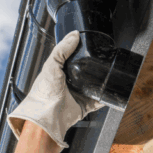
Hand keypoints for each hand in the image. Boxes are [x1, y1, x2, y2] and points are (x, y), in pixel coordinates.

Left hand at [7, 31, 103, 147]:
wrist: (47, 116)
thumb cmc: (43, 93)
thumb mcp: (51, 64)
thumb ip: (62, 49)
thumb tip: (74, 35)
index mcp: (59, 72)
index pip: (72, 58)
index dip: (80, 51)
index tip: (90, 44)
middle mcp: (68, 83)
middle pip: (85, 72)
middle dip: (94, 67)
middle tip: (102, 59)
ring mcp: (77, 95)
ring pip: (93, 85)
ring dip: (101, 81)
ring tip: (109, 73)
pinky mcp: (84, 106)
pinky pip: (98, 101)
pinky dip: (105, 97)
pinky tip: (109, 91)